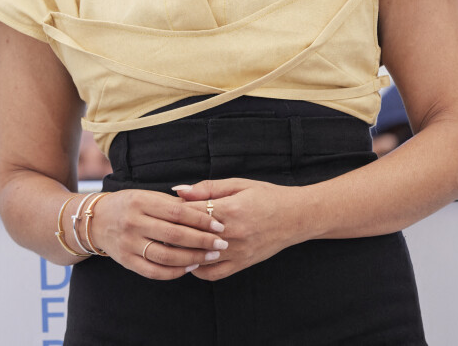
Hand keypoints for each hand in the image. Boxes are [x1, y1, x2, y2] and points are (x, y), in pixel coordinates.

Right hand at [88, 189, 227, 279]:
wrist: (96, 220)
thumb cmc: (129, 204)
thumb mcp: (147, 196)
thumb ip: (172, 203)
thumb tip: (203, 209)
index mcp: (141, 201)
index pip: (177, 212)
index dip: (201, 219)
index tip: (219, 225)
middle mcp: (133, 222)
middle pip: (174, 235)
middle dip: (202, 241)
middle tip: (221, 244)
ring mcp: (128, 244)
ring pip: (165, 256)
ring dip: (192, 258)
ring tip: (210, 257)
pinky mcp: (126, 261)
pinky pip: (154, 271)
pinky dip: (174, 272)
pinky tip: (189, 267)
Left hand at [173, 179, 308, 279]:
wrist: (296, 216)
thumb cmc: (267, 195)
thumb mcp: (239, 184)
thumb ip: (208, 188)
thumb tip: (179, 190)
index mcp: (230, 209)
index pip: (190, 213)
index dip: (173, 211)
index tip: (162, 208)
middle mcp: (232, 234)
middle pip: (191, 236)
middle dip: (173, 231)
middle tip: (161, 226)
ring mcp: (237, 252)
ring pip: (199, 258)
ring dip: (183, 252)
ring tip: (171, 243)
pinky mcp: (242, 264)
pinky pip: (213, 274)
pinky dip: (198, 269)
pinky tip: (191, 259)